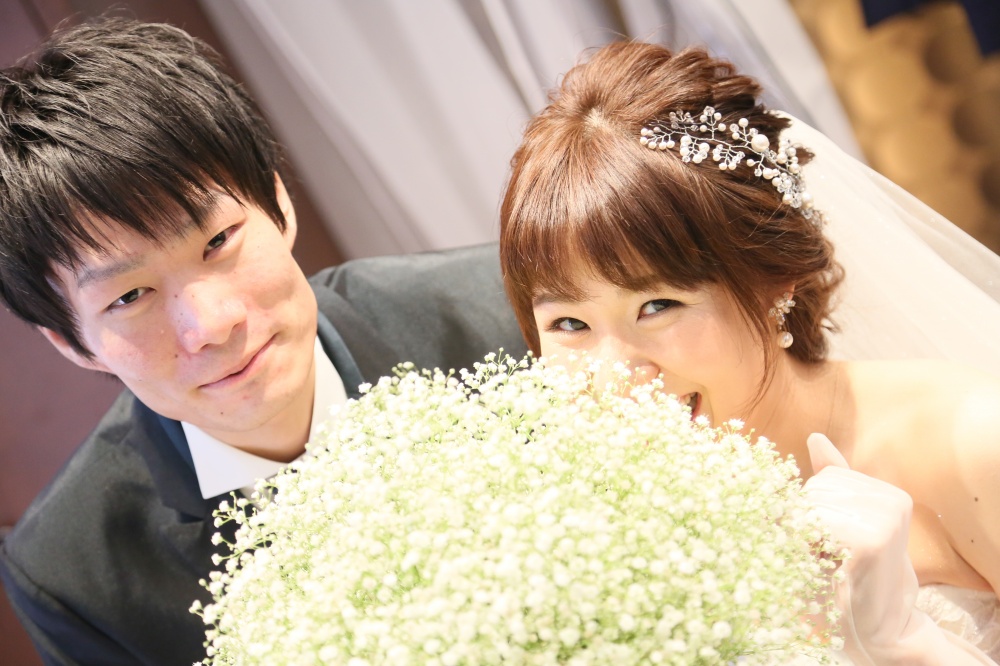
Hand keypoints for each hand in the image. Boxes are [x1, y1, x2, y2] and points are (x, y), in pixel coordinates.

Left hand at [804, 434, 994, 664]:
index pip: (820, 479)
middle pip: (812, 490)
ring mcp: (884, 516)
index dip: (809, 513)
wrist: (879, 629)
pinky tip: (834, 568)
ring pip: (810, 505)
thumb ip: (830, 482)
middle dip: (805, 523)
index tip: (828, 544)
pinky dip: (810, 547)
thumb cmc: (849, 577)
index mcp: (883, 491)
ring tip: (833, 563)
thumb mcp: (839, 525)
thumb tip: (816, 437)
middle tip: (831, 558)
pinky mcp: (871, 538)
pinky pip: (814, 524)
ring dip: (805, 537)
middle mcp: (890, 498)